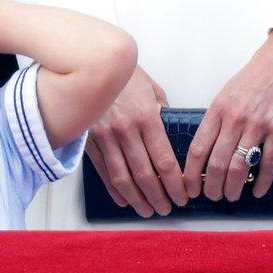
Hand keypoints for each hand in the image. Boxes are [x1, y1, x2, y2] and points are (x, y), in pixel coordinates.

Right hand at [87, 65, 186, 216]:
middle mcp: (126, 130)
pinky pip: (103, 170)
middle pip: (146, 174)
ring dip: (137, 198)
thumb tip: (169, 130)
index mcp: (147, 117)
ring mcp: (105, 136)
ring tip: (147, 210)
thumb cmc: (123, 73)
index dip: (176, 184)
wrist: (91, 62)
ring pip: (123, 177)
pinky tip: (123, 199)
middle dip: (159, 196)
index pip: (165, 161)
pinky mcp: (89, 139)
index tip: (183, 195)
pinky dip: (114, 188)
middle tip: (167, 208)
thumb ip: (162, 112)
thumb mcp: (152, 89)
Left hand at [183, 30, 272, 201]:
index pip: (198, 148)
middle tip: (211, 196)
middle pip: (216, 162)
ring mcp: (258, 125)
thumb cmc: (255, 77)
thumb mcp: (225, 94)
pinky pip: (269, 162)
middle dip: (211, 185)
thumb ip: (216, 119)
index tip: (188, 186)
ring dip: (233, 186)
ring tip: (231, 196)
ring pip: (240, 165)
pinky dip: (263, 181)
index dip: (191, 173)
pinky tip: (257, 191)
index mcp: (217, 110)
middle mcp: (235, 119)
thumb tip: (206, 147)